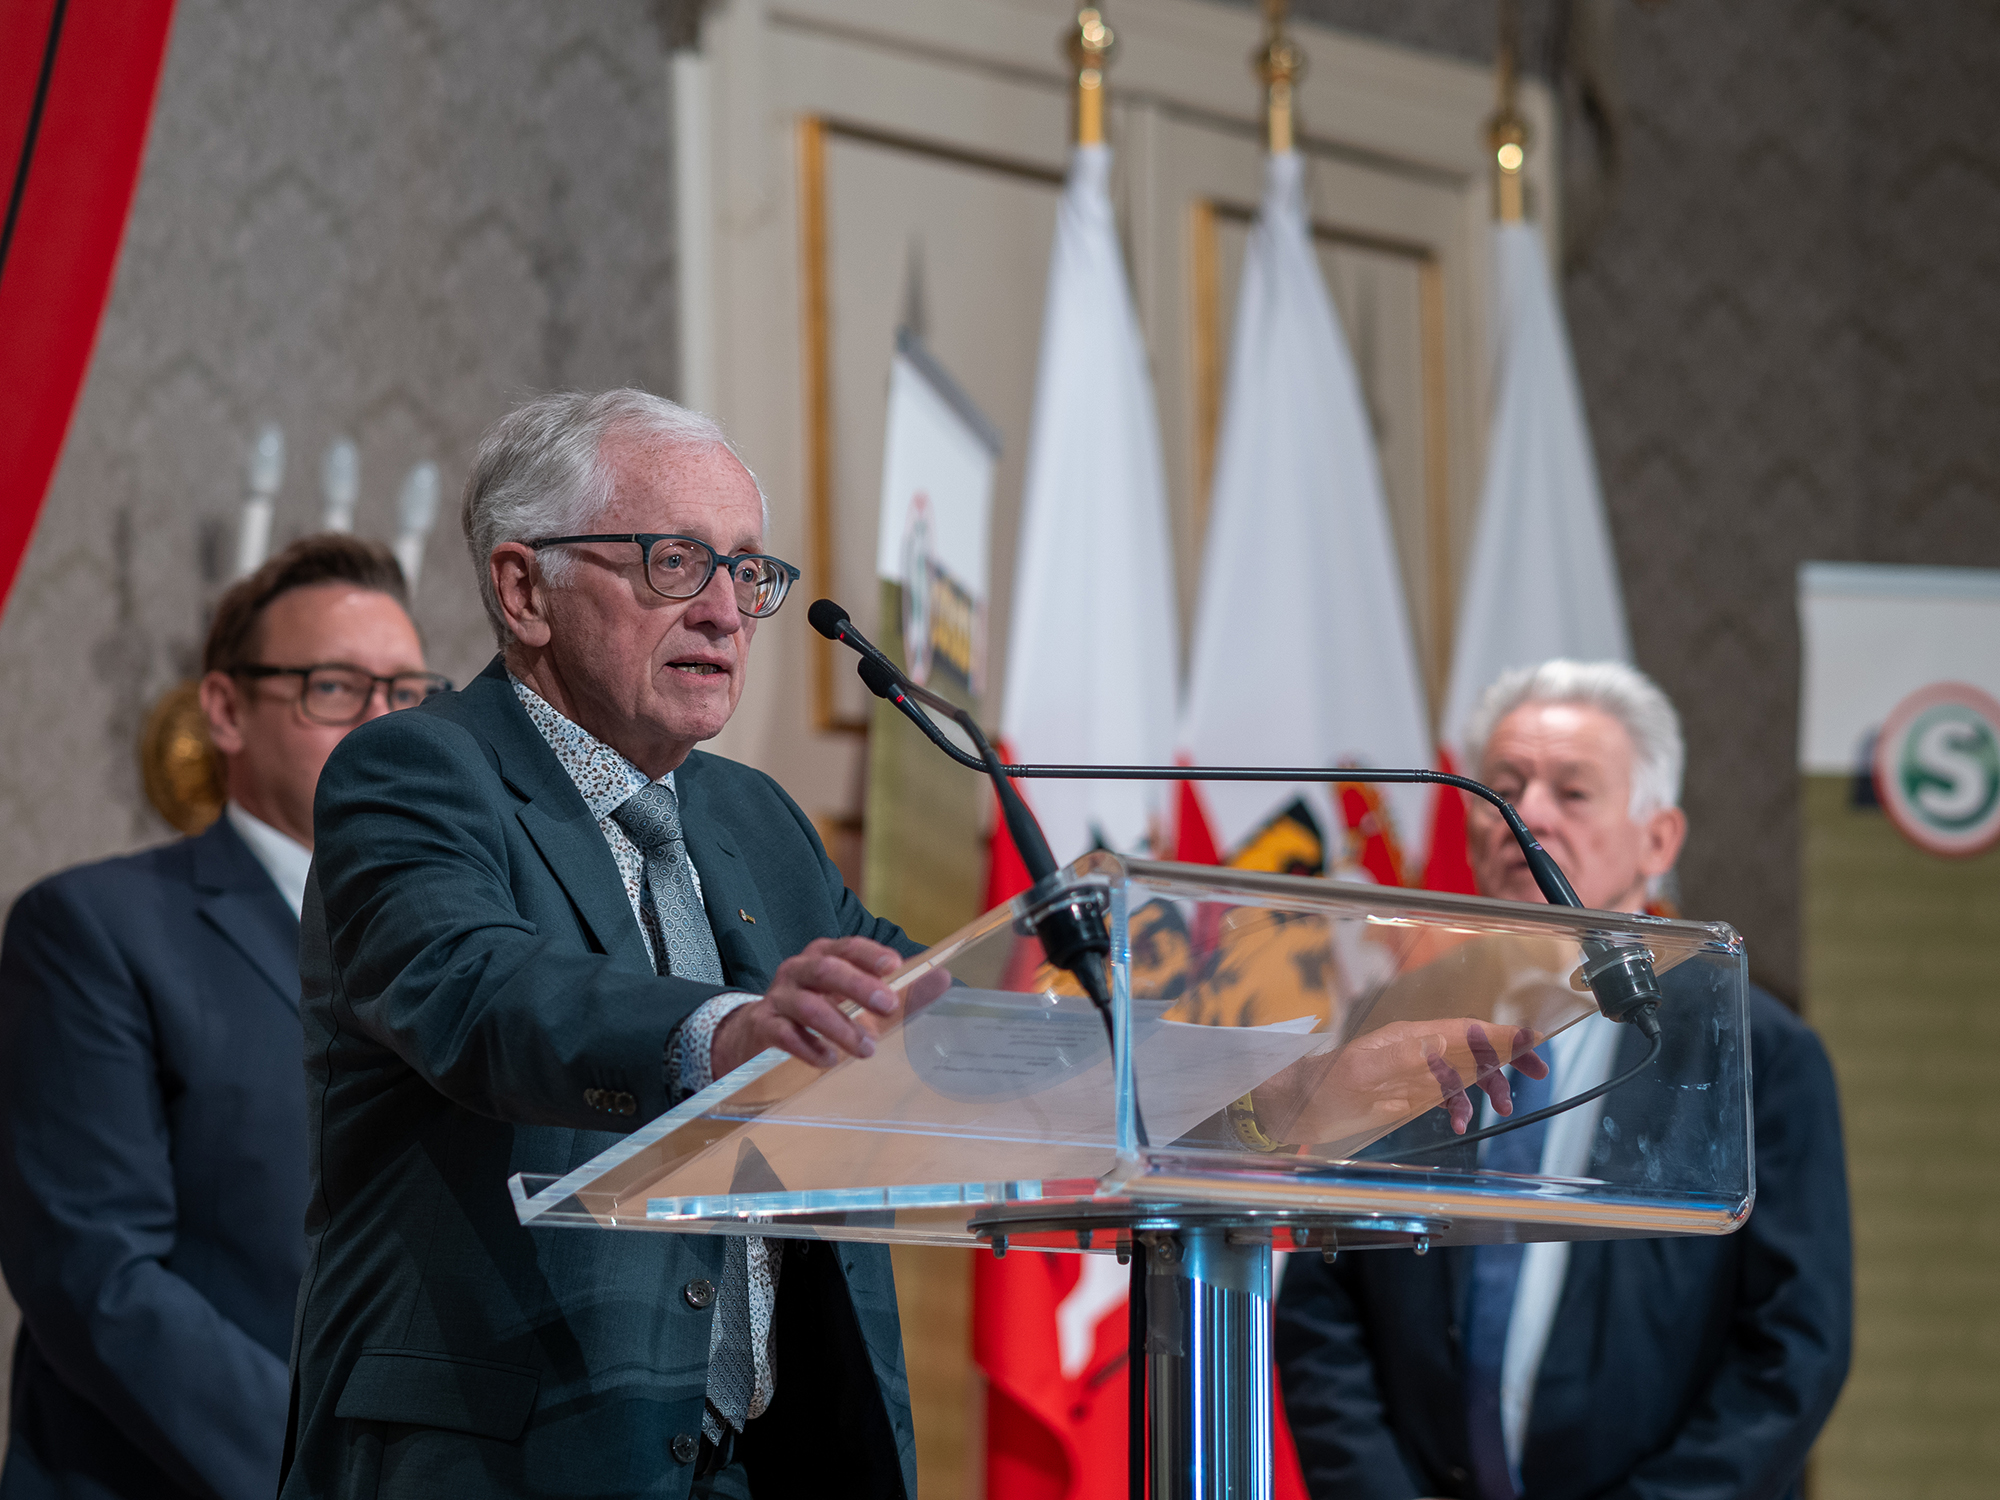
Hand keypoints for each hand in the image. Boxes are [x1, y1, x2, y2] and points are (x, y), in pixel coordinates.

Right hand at [710, 937, 905, 1076]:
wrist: (761, 1030)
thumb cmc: (821, 1009)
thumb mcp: (860, 1000)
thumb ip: (901, 992)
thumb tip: (944, 979)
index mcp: (824, 955)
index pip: (848, 947)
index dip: (870, 954)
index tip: (895, 965)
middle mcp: (799, 969)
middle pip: (827, 970)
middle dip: (859, 986)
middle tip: (888, 1006)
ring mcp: (779, 996)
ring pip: (808, 1006)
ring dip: (840, 1028)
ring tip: (866, 1049)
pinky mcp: (764, 1024)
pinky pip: (784, 1034)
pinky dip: (809, 1048)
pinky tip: (828, 1061)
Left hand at [1265, 1019, 1547, 1147]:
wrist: (1293, 1107)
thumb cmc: (1322, 1088)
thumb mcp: (1360, 1073)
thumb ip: (1402, 1058)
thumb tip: (1441, 1045)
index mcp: (1410, 1038)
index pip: (1465, 1030)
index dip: (1501, 1036)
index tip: (1532, 1043)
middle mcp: (1415, 1049)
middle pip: (1472, 1046)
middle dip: (1506, 1057)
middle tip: (1538, 1074)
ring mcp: (1411, 1071)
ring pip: (1463, 1071)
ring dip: (1488, 1086)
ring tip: (1503, 1109)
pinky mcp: (1405, 1092)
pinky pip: (1444, 1093)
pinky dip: (1460, 1106)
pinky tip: (1461, 1124)